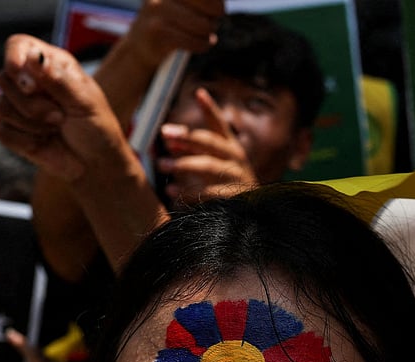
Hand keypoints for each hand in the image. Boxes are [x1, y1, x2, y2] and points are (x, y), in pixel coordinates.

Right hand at [0, 35, 130, 182]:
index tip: (24, 80)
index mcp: (50, 64)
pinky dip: (26, 140)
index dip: (14, 57)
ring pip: (2, 107)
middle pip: (5, 78)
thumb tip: (34, 55)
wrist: (95, 163)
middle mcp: (30, 81)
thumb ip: (58, 79)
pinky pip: (4, 132)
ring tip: (56, 128)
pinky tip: (45, 141)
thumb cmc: (96, 127)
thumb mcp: (84, 102)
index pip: (18, 45)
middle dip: (31, 103)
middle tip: (60, 117)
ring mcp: (19, 106)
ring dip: (32, 123)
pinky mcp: (13, 130)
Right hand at [121, 0, 222, 70]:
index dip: (217, 3)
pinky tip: (202, 45)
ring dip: (209, 34)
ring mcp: (158, 10)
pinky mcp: (158, 31)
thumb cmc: (168, 21)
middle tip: (211, 25)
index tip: (218, 11)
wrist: (140, 45)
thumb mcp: (181, 4)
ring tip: (206, 36)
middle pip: (209, 5)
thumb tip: (221, 7)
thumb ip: (200, 2)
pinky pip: (194, 41)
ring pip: (203, 25)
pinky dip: (202, 45)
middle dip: (214, 18)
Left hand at [156, 87, 258, 205]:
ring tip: (162, 164)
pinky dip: (187, 193)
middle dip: (187, 137)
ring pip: (207, 167)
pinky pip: (206, 194)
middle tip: (165, 134)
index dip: (210, 109)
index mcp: (231, 148)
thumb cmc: (229, 184)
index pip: (219, 125)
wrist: (252, 214)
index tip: (199, 93)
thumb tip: (167, 133)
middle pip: (210, 143)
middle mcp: (235, 159)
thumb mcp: (218, 162)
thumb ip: (195, 146)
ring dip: (183, 164)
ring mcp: (235, 178)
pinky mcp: (231, 198)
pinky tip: (171, 192)